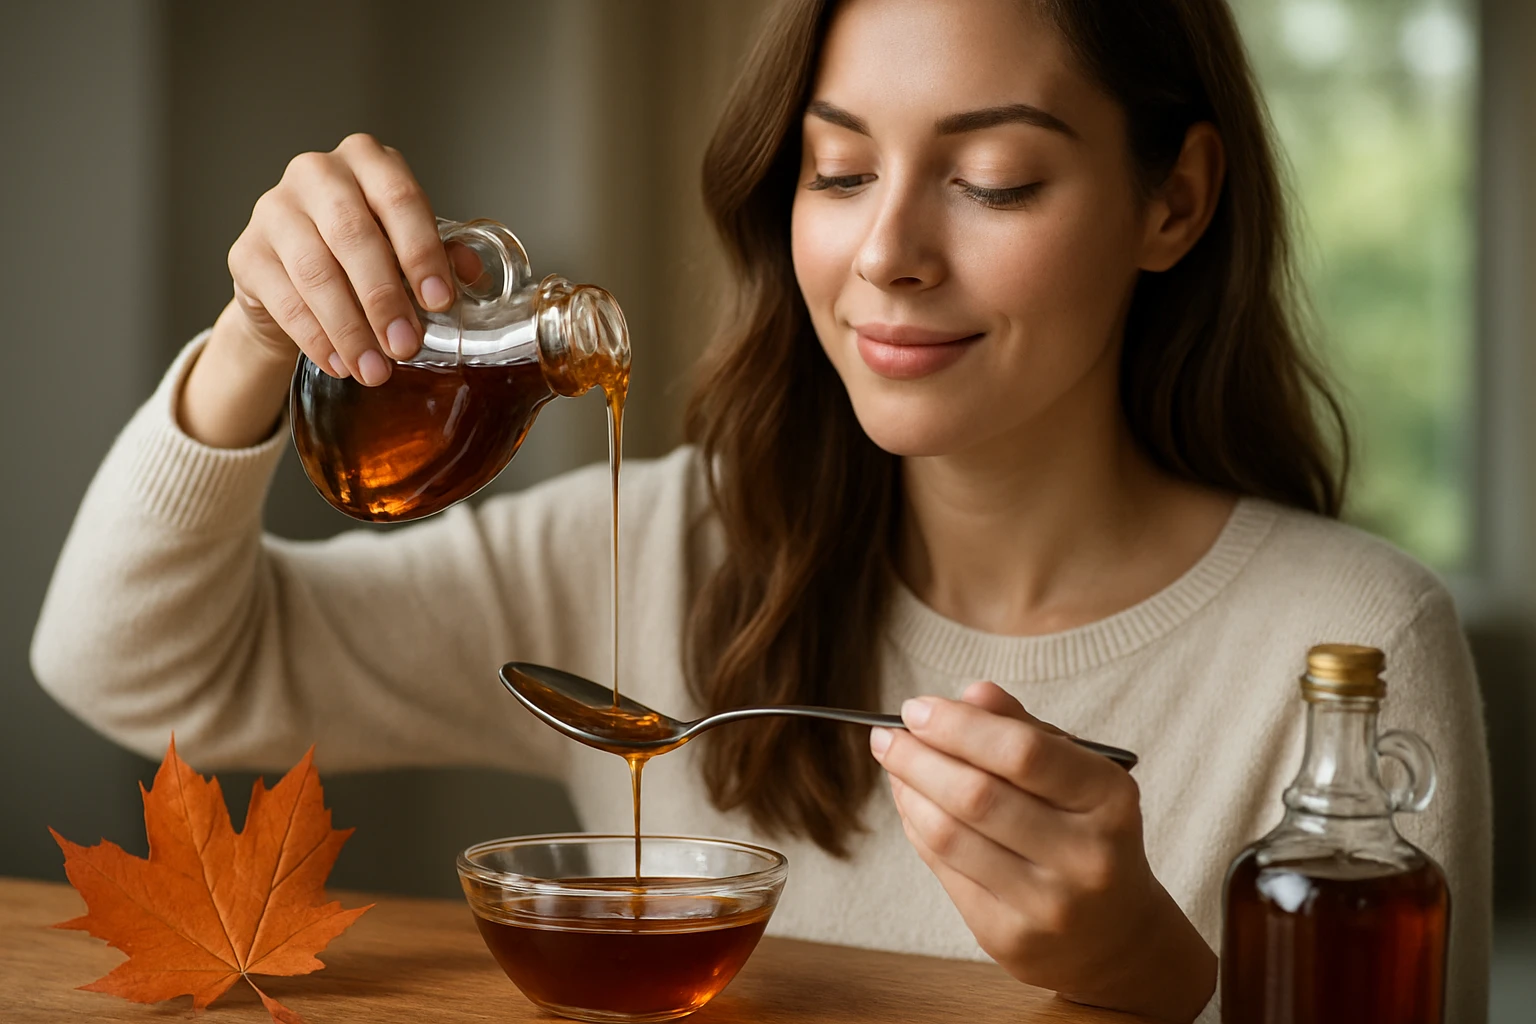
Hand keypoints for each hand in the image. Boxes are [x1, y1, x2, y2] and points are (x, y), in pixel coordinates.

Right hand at [225, 132, 455, 385]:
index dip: (422, 253)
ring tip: (375, 370)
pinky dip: (315, 337)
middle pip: (353, 236)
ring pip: (315, 272)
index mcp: (368, 161)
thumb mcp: (407, 246)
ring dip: (349, 329)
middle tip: (406, 347)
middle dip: (384, 299)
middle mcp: (317, 173)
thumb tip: (470, 276)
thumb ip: (442, 254)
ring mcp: (274, 209)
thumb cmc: (366, 253)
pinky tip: (339, 364)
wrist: (297, 274)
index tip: (439, 302)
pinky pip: (283, 299)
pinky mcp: (246, 252)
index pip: (400, 199)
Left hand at [869, 681, 1214, 1022]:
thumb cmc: (1087, 832)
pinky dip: (917, 829)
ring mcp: (1047, 904)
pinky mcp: (1010, 938)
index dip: (958, 726)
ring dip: (909, 792)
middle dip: (918, 758)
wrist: (1116, 934)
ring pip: (950, 836)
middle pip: (977, 796)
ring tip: (894, 766)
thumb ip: (1025, 729)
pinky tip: (911, 804)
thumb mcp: (1078, 774)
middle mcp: (1085, 856)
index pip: (1022, 753)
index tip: (915, 708)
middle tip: (886, 736)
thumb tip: (971, 693)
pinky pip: (945, 871)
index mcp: (1110, 800)